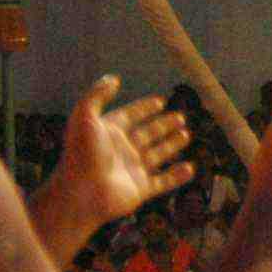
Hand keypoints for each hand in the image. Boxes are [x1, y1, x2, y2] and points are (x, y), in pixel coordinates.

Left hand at [44, 77, 194, 239]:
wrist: (82, 193)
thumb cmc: (81, 154)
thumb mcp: (84, 117)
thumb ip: (97, 95)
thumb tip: (113, 78)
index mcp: (109, 132)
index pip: (130, 116)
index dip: (144, 108)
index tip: (160, 100)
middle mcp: (122, 150)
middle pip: (147, 133)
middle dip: (163, 125)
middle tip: (180, 117)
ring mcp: (133, 169)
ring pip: (157, 154)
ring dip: (172, 145)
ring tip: (186, 135)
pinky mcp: (142, 189)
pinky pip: (164, 181)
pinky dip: (177, 176)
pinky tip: (189, 168)